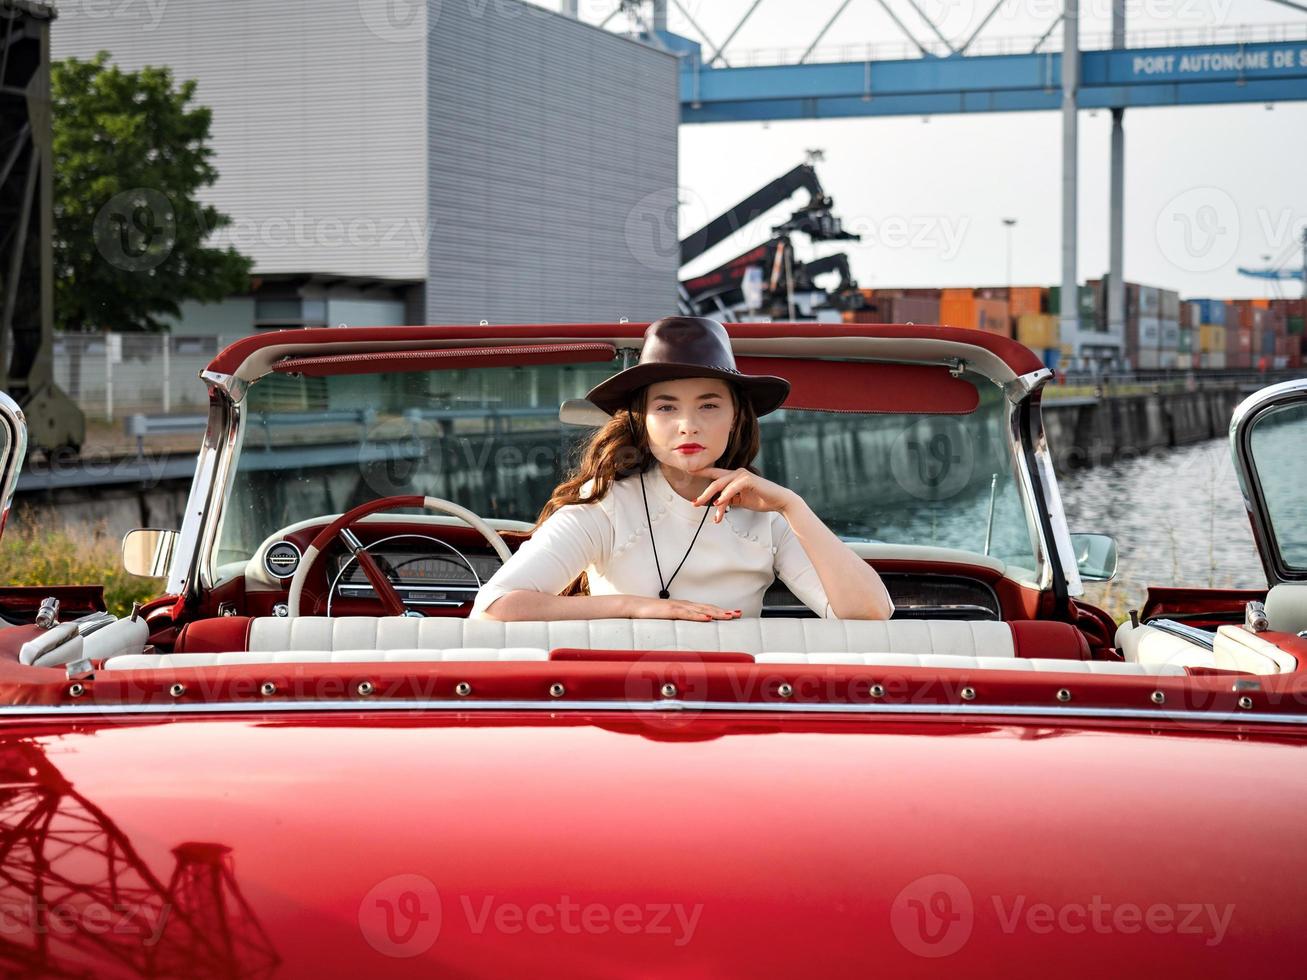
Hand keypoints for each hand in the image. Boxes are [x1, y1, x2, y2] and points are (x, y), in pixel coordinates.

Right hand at [624, 596, 741, 620]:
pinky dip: (698, 616)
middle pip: (708, 608)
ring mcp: (678, 607)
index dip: (721, 611)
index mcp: (684, 607)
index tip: (734, 614)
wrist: (633, 606)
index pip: (706, 608)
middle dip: (724, 611)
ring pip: (701, 610)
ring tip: (729, 616)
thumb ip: (677, 624)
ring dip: (716, 612)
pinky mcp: (670, 611)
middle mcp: (684, 605)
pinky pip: (686, 614)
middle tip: (738, 614)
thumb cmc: (649, 614)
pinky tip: (707, 618)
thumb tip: (686, 632)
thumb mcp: (667, 620)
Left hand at [692, 467, 797, 523]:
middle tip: (695, 503)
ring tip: (707, 508)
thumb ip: (728, 500)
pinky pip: (732, 488)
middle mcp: (737, 473)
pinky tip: (718, 503)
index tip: (689, 472)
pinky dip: (724, 496)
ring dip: (712, 499)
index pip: (715, 474)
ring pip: (721, 486)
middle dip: (703, 494)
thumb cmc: (761, 499)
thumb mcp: (740, 501)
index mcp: (734, 477)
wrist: (779, 501)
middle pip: (714, 482)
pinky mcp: (749, 480)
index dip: (701, 472)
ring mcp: (742, 475)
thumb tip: (715, 504)